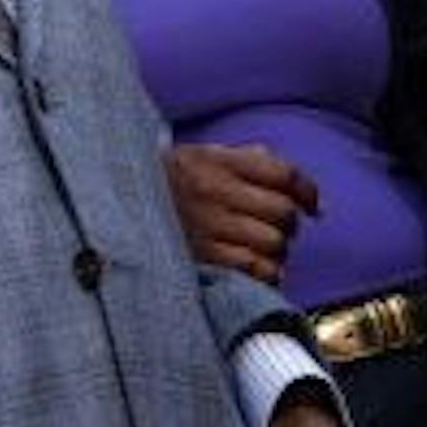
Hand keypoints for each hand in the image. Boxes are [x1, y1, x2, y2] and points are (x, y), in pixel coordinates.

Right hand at [164, 144, 319, 285]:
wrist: (113, 202)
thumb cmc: (168, 183)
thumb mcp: (203, 156)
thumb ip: (251, 162)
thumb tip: (306, 194)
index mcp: (215, 160)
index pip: (282, 173)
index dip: (307, 192)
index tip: (313, 206)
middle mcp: (212, 190)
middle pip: (283, 212)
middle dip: (289, 224)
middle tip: (276, 228)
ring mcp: (206, 225)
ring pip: (273, 243)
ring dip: (276, 250)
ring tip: (261, 248)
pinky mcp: (201, 256)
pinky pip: (255, 268)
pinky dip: (264, 270)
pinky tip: (254, 266)